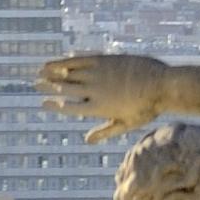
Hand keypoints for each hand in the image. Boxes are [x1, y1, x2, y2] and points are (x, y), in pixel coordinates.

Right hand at [38, 54, 171, 143]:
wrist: (163, 85)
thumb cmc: (147, 108)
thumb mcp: (126, 124)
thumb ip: (105, 131)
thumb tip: (87, 141)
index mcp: (98, 109)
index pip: (68, 107)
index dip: (53, 105)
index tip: (42, 102)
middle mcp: (94, 91)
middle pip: (64, 88)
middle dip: (48, 86)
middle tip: (35, 84)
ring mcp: (98, 74)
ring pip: (69, 72)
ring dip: (52, 71)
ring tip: (41, 70)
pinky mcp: (104, 59)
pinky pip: (81, 58)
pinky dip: (68, 59)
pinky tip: (60, 60)